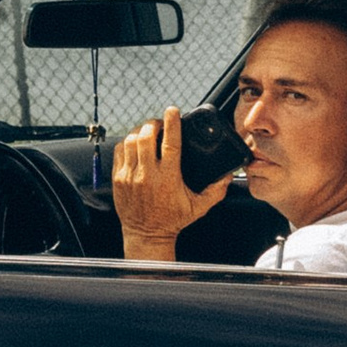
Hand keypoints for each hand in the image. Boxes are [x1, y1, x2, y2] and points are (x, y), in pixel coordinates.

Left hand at [110, 108, 232, 263]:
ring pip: (130, 141)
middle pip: (146, 136)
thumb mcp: (199, 207)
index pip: (170, 143)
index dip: (172, 123)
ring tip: (148, 131)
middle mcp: (147, 175)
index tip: (173, 110)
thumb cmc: (172, 221)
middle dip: (153, 123)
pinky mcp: (118, 178)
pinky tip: (135, 144)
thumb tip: (228, 176)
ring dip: (139, 131)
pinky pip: (119, 151)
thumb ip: (216, 191)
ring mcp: (130, 176)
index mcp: (168, 178)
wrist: (147, 235)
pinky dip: (127, 142)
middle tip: (160, 123)